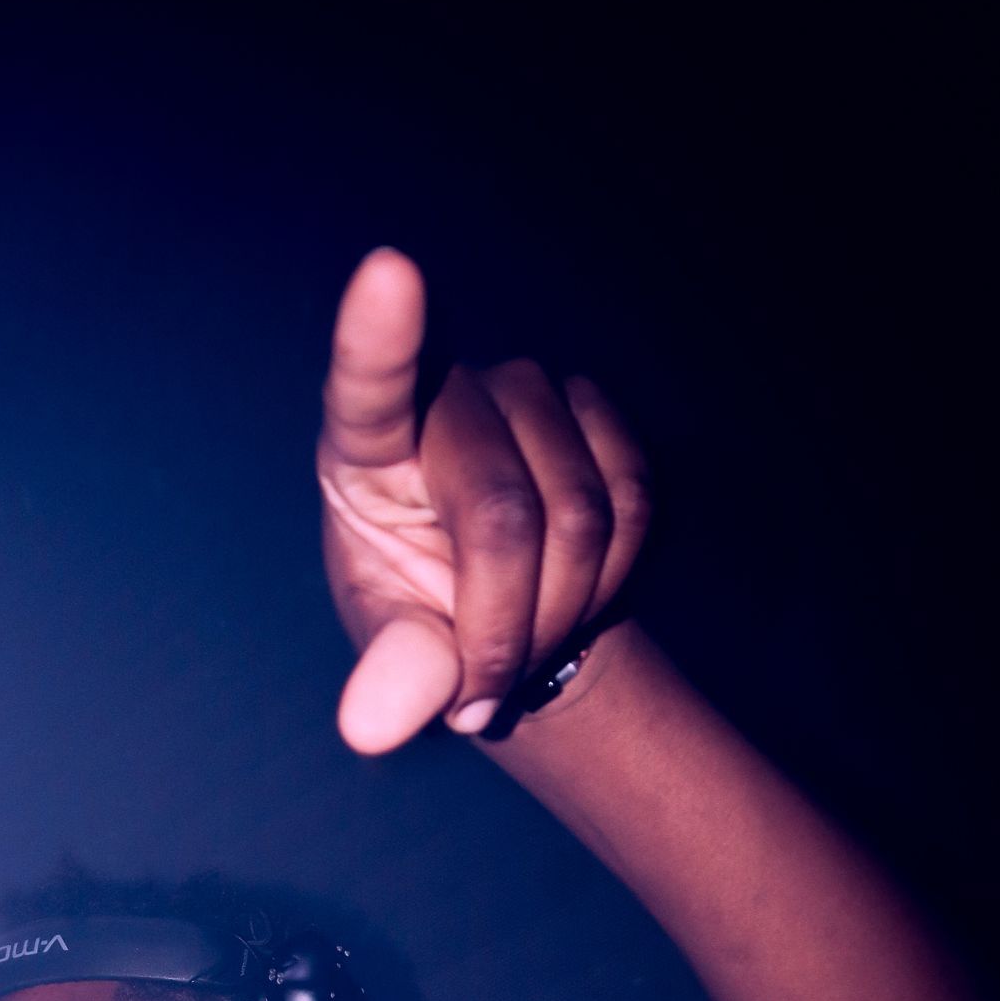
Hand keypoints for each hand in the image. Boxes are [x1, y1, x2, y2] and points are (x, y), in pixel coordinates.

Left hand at [317, 248, 649, 752]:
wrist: (501, 611)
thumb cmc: (419, 619)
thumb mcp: (395, 649)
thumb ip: (389, 675)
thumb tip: (371, 728)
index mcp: (364, 448)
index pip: (369, 388)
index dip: (379, 336)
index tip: (388, 272)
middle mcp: (450, 394)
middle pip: (504, 515)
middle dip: (505, 631)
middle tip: (481, 698)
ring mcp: (531, 394)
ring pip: (583, 518)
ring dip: (562, 616)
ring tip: (521, 647)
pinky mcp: (598, 411)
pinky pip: (635, 504)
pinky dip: (611, 580)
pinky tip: (573, 594)